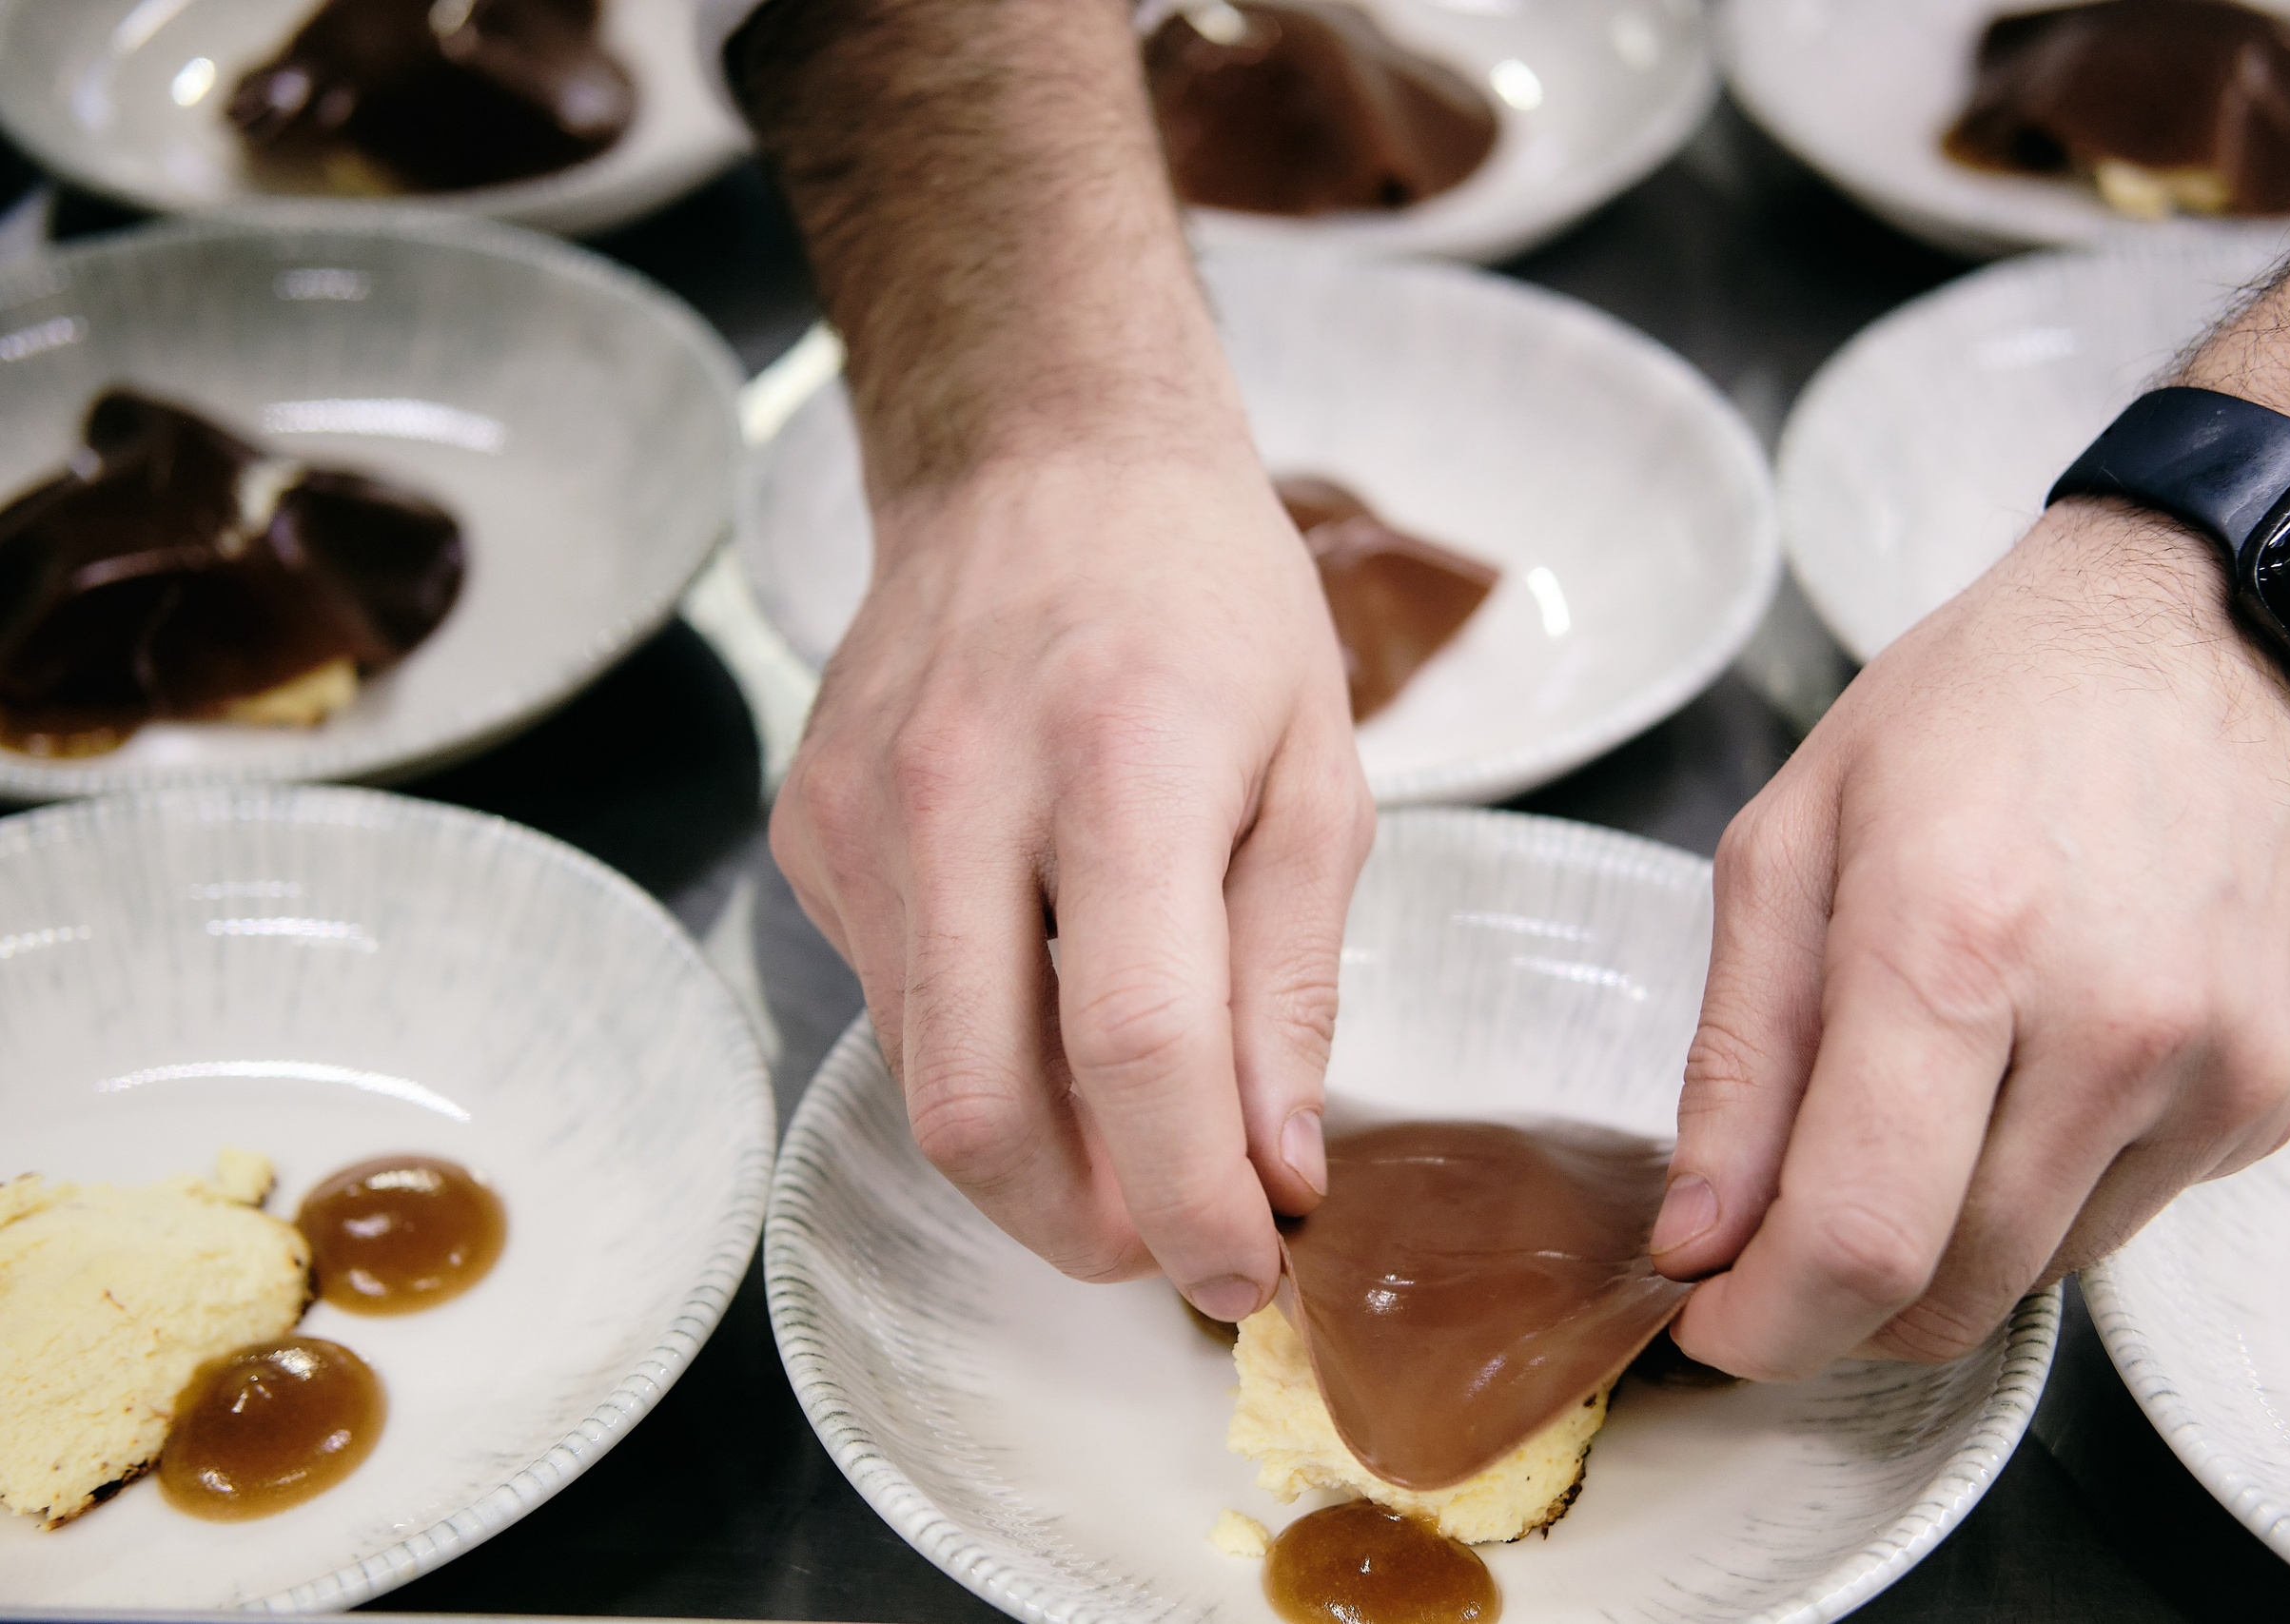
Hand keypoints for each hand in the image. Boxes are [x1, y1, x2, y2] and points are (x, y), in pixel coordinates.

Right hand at [770, 446, 1372, 1319]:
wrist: (1039, 456)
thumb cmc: (1207, 603)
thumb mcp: (1314, 771)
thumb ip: (1289, 981)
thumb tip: (1272, 1167)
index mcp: (1121, 759)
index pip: (1138, 1048)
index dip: (1192, 1200)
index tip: (1247, 1269)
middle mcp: (959, 788)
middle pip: (977, 1109)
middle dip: (1080, 1227)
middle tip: (1170, 1237)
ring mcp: (858, 810)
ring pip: (921, 1074)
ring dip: (1033, 1145)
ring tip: (1128, 1102)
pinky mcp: (807, 826)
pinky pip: (889, 998)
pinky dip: (975, 1041)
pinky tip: (1039, 972)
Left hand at [1652, 501, 2289, 1378]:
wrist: (2219, 631)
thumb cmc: (1990, 708)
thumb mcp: (1793, 841)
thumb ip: (1738, 1059)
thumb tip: (1701, 1234)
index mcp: (1954, 944)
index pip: (1856, 1234)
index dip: (1765, 1325)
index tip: (1716, 1325)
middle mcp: (2107, 1027)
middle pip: (1944, 1290)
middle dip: (1835, 1303)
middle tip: (1779, 1234)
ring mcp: (2209, 1072)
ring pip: (2031, 1276)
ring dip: (1937, 1249)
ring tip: (1910, 1110)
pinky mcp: (2268, 1096)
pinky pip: (2121, 1220)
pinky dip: (2037, 1195)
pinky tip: (2021, 1078)